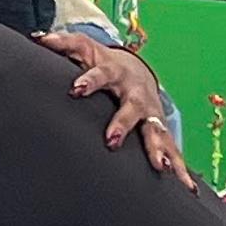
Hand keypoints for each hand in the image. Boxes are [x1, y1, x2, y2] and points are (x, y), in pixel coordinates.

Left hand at [36, 30, 187, 180]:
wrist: (137, 71)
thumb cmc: (103, 65)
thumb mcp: (85, 49)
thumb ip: (63, 44)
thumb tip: (38, 38)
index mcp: (114, 73)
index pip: (100, 74)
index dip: (89, 81)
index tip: (76, 89)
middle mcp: (136, 94)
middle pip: (132, 108)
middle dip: (123, 124)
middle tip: (112, 140)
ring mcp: (151, 113)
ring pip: (157, 131)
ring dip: (160, 149)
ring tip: (160, 167)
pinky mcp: (160, 129)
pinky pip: (172, 149)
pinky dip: (180, 168)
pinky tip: (187, 187)